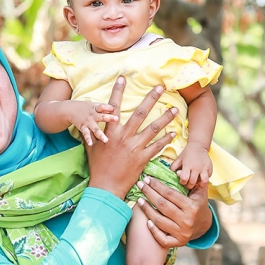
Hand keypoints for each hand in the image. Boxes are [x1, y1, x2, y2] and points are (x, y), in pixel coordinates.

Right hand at [69, 101, 117, 145]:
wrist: (71, 109)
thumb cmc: (88, 108)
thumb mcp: (96, 105)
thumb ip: (106, 108)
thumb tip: (119, 109)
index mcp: (97, 108)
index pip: (103, 106)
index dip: (109, 107)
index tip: (114, 109)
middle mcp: (93, 115)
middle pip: (102, 116)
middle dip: (109, 118)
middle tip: (117, 119)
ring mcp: (88, 122)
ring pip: (95, 129)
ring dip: (100, 134)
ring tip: (106, 140)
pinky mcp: (83, 128)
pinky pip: (86, 134)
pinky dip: (88, 139)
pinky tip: (90, 144)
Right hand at [84, 77, 177, 199]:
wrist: (105, 186)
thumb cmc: (97, 166)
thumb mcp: (92, 147)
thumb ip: (94, 133)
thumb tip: (90, 123)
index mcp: (110, 132)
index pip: (113, 107)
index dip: (118, 91)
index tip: (123, 78)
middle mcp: (123, 137)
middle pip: (139, 113)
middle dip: (151, 98)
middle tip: (160, 87)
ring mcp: (134, 147)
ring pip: (153, 129)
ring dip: (165, 118)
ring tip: (175, 109)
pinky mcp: (142, 158)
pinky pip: (157, 146)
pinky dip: (165, 139)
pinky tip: (173, 133)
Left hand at [135, 177, 211, 247]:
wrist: (204, 226)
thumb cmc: (198, 205)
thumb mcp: (200, 192)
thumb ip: (194, 181)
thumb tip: (179, 172)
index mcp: (192, 207)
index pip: (170, 194)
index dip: (157, 185)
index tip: (147, 179)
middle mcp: (187, 221)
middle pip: (163, 206)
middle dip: (149, 193)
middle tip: (140, 185)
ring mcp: (182, 233)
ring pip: (160, 221)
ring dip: (147, 210)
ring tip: (139, 200)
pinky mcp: (178, 243)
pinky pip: (163, 239)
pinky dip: (154, 231)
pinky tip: (147, 221)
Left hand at [171, 144, 212, 189]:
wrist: (198, 146)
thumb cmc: (187, 154)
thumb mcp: (179, 159)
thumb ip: (173, 167)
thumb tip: (171, 175)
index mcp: (187, 165)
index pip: (184, 178)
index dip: (182, 182)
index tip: (182, 181)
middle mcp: (196, 168)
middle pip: (193, 182)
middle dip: (189, 186)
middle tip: (188, 184)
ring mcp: (204, 168)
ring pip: (204, 182)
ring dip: (200, 185)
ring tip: (197, 183)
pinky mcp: (210, 168)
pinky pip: (209, 178)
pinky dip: (205, 179)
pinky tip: (201, 177)